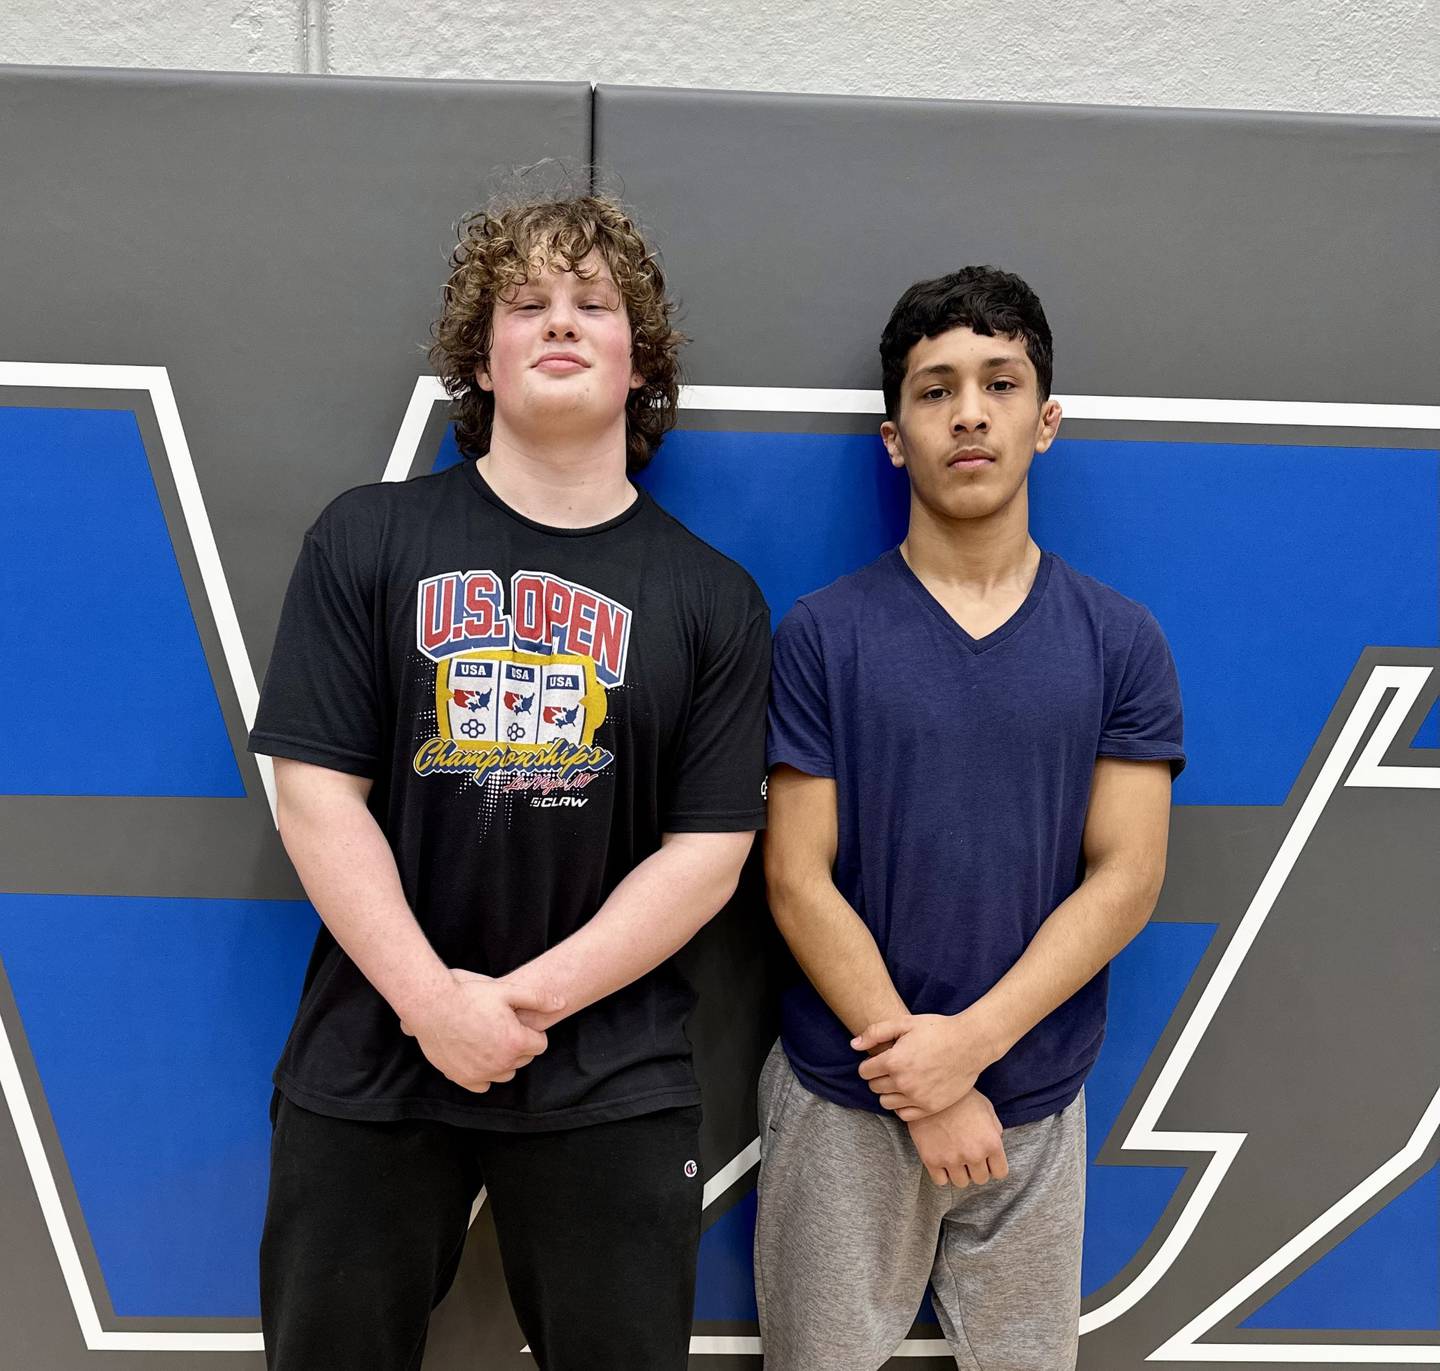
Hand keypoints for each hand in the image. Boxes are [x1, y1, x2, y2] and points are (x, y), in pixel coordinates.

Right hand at [400, 970, 562, 1092]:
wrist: (433, 1006)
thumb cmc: (470, 995)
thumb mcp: (508, 990)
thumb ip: (538, 998)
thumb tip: (562, 1003)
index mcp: (515, 1043)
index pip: (540, 1045)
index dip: (531, 1031)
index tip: (518, 1020)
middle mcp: (501, 1063)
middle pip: (524, 1059)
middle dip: (519, 1045)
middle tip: (502, 1026)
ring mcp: (481, 1073)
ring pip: (506, 1073)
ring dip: (504, 1060)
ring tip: (491, 1038)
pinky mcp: (462, 1078)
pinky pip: (483, 1084)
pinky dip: (484, 1073)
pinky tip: (478, 1055)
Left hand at [852, 1011, 994, 1120]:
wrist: (970, 1044)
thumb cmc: (937, 1030)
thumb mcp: (905, 1023)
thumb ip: (875, 1033)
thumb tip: (854, 1045)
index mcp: (894, 1061)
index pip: (864, 1072)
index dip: (869, 1064)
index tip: (879, 1059)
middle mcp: (903, 1083)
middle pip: (874, 1087)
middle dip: (878, 1077)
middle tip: (892, 1068)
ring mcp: (917, 1098)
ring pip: (886, 1103)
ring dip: (889, 1092)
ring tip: (901, 1079)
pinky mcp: (930, 1108)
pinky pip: (904, 1114)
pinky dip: (903, 1105)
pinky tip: (911, 1092)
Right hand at [907, 1089, 1007, 1187]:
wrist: (930, 1089)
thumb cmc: (961, 1096)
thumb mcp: (986, 1107)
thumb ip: (995, 1129)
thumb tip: (995, 1143)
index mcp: (991, 1142)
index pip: (1000, 1172)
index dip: (994, 1166)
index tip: (986, 1159)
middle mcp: (974, 1154)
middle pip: (981, 1179)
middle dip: (976, 1168)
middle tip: (968, 1154)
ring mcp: (952, 1159)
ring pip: (961, 1183)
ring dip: (959, 1172)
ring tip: (953, 1156)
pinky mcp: (931, 1159)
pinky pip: (941, 1181)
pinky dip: (941, 1173)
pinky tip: (941, 1158)